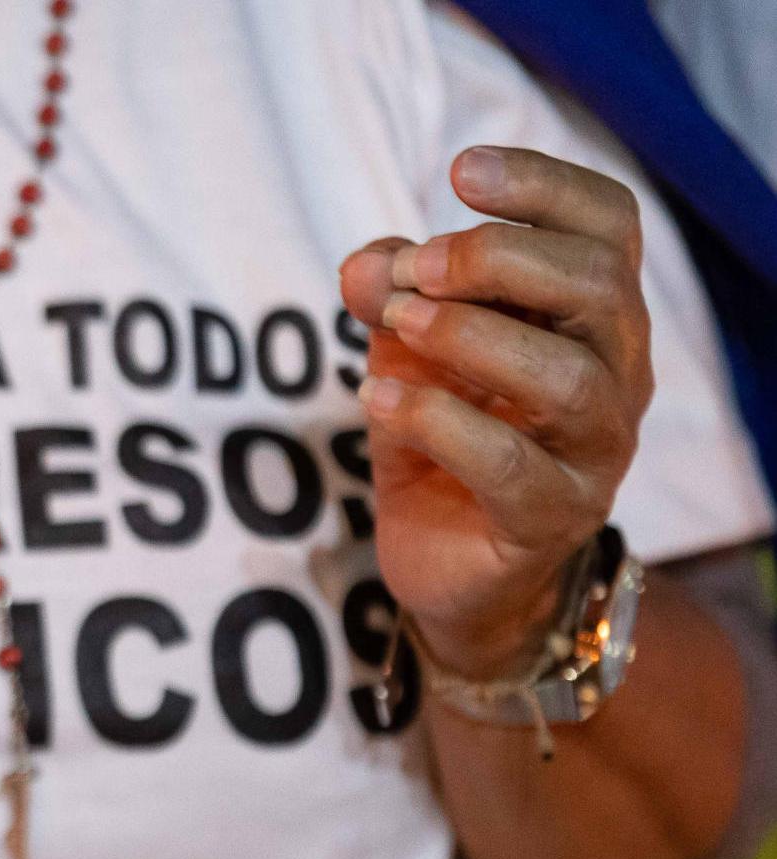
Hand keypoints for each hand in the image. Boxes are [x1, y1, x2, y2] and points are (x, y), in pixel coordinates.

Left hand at [339, 146, 652, 677]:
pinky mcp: (551, 516)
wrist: (447, 562)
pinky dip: (437, 420)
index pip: (608, 225)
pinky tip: (376, 397)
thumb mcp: (406, 349)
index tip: (460, 170)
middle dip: (497, 259)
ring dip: (470, 336)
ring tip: (397, 324)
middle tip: (415, 269)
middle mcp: (616, 372)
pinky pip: (509, 465)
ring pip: (566, 377)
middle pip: (596, 286)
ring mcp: (594, 450)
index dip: (544, 185)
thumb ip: (392, 294)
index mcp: (592, 314)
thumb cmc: (442, 435)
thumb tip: (367, 264)